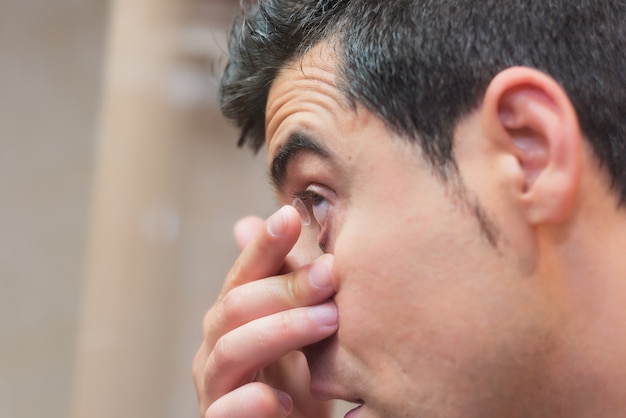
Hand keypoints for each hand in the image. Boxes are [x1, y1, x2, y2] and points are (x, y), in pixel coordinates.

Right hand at [193, 206, 337, 417]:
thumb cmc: (297, 379)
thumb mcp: (300, 326)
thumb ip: (290, 279)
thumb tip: (284, 213)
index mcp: (235, 315)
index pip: (245, 273)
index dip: (265, 244)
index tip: (291, 215)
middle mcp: (216, 344)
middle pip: (237, 304)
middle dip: (286, 287)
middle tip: (332, 274)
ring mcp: (215, 385)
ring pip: (232, 349)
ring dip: (281, 331)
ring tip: (328, 321)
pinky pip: (225, 411)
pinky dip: (253, 402)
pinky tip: (285, 399)